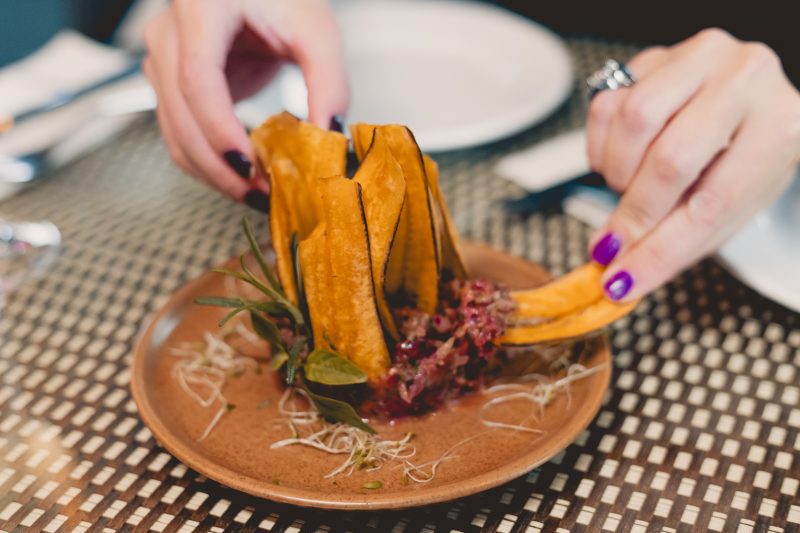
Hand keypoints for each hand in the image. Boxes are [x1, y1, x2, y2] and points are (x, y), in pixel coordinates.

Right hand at [142, 0, 348, 207]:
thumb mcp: (316, 31)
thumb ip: (329, 83)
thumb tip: (330, 139)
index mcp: (202, 9)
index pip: (197, 78)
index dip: (219, 129)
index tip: (249, 164)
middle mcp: (169, 34)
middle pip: (181, 114)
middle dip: (220, 166)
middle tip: (261, 195)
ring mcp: (162, 59)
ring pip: (174, 133)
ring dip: (213, 172)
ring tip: (256, 193)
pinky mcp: (169, 83)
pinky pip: (178, 134)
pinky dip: (207, 162)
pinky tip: (241, 176)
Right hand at [587, 28, 799, 301]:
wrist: (741, 116)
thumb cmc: (738, 164)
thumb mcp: (726, 211)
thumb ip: (672, 245)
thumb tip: (617, 277)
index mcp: (781, 126)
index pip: (712, 201)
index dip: (658, 248)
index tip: (621, 278)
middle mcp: (746, 79)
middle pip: (670, 158)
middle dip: (634, 212)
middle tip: (614, 241)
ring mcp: (699, 58)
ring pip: (632, 120)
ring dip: (617, 172)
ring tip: (630, 187)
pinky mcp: (656, 55)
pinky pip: (606, 104)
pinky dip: (601, 146)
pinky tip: (621, 159)